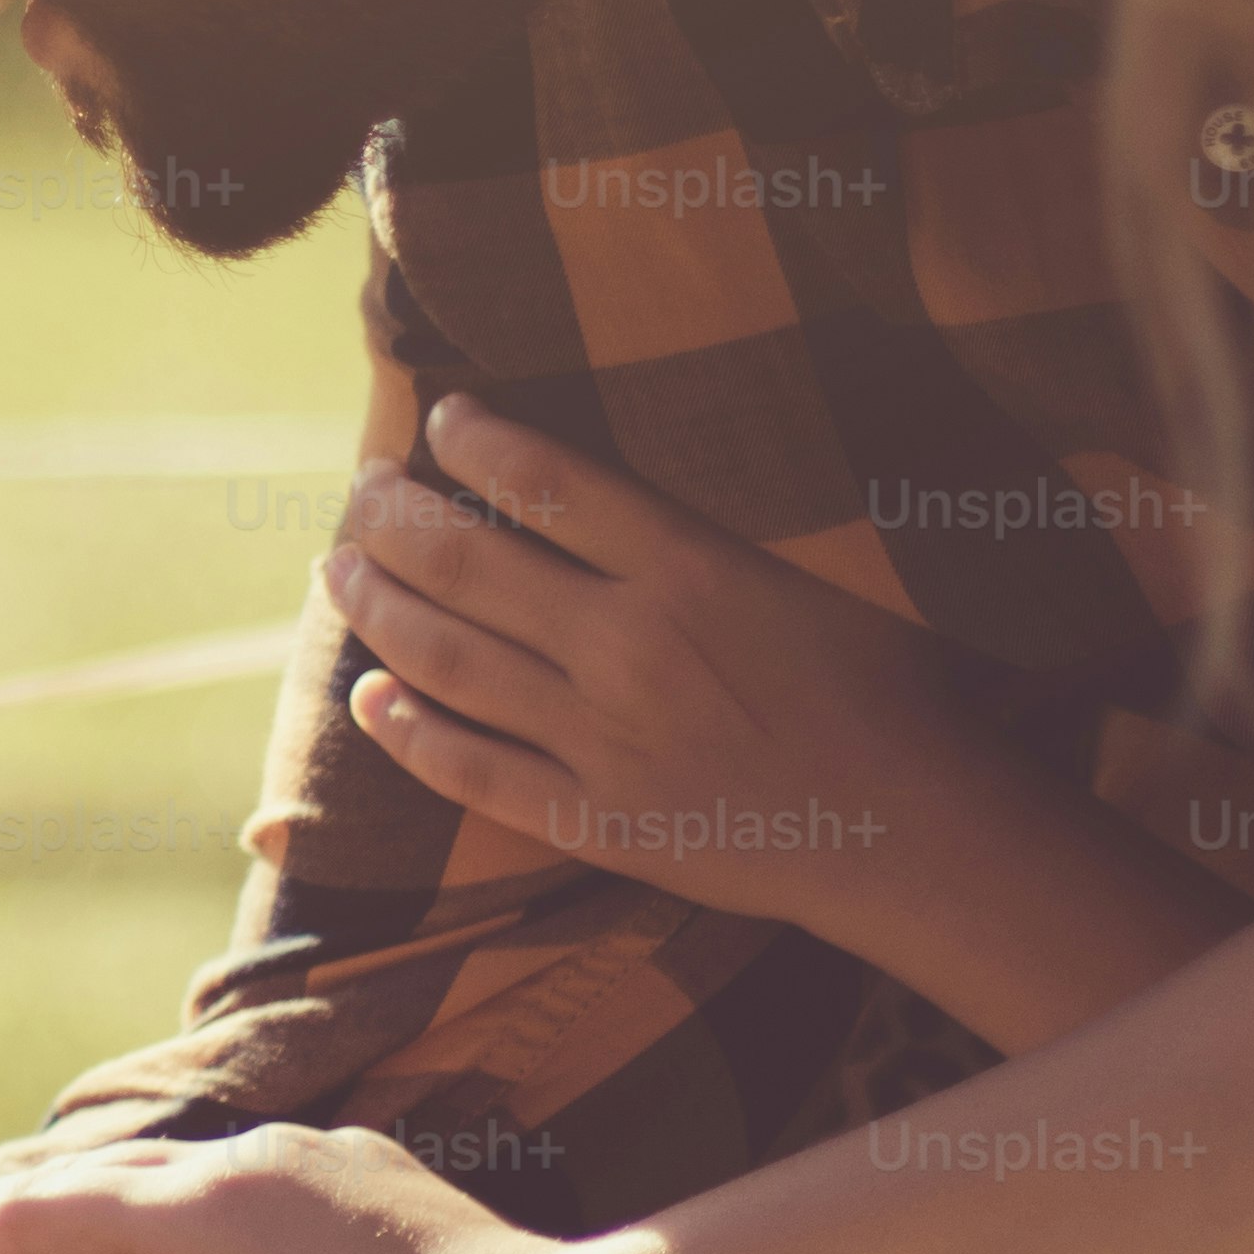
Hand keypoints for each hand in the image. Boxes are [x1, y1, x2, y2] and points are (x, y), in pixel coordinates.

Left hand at [331, 396, 1062, 964]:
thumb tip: (673, 440)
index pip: (548, 483)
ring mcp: (602, 739)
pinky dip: (407, 732)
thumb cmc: (892, 688)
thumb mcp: (830, 569)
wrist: (913, 832)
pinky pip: (472, 771)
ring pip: (449, 661)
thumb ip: (742, 515)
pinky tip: (367, 697)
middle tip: (358, 490)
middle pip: (469, 566)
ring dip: (378, 608)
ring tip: (339, 570)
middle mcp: (628, 646)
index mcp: (689, 569)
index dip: (477, 443)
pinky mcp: (595, 818)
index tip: (440, 421)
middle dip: (394, 519)